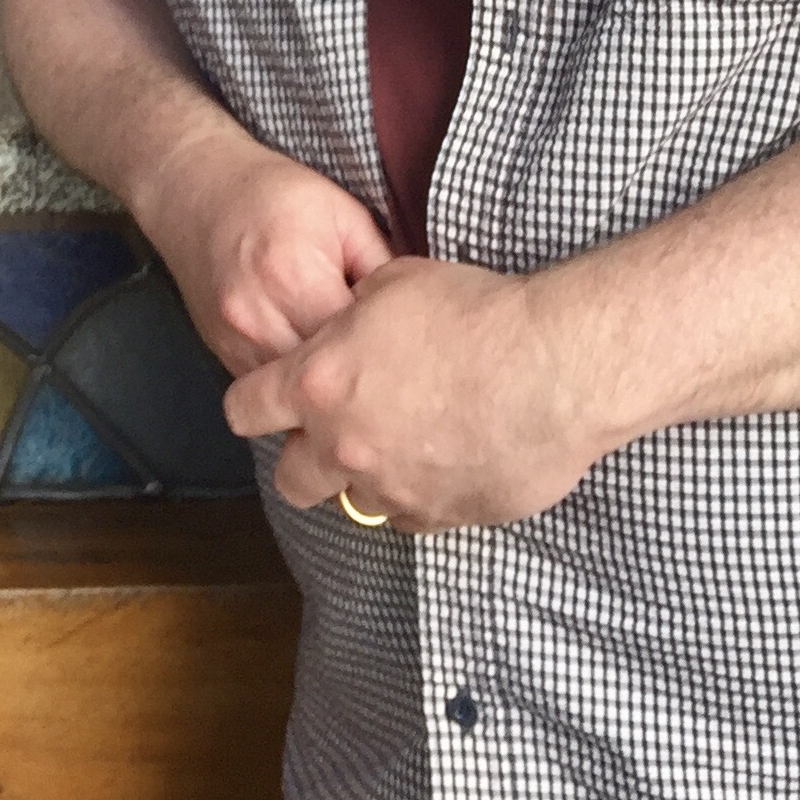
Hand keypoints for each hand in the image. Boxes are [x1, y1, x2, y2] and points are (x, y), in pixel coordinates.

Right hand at [132, 123, 393, 376]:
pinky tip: (321, 374)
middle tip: (397, 376)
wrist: (194, 188)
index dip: (392, 351)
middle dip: (362, 380)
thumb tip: (419, 320)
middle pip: (325, 381)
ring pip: (295, 398)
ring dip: (327, 394)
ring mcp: (234, 341)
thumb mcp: (343, 215)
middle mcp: (258, 317)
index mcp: (295, 276)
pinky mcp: (221, 352)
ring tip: (361, 379)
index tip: (414, 351)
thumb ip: (382, 270)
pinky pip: (270, 390)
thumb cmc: (273, 194)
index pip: (357, 344)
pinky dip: (297, 389)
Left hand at [221, 256, 616, 532]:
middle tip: (335, 433)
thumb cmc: (476, 313)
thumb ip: (353, 313)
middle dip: (304, 459)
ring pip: (356, 502)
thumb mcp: (394, 284)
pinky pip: (414, 514)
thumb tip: (349, 319)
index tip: (268, 400)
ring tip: (406, 441)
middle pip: (291, 479)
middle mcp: (345, 446)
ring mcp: (395, 489)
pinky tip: (448, 458)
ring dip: (369, 476)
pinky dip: (420, 493)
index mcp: (318, 384)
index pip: (244, 410)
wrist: (555, 365)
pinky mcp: (446, 516)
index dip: (253, 404)